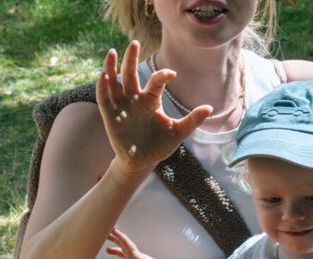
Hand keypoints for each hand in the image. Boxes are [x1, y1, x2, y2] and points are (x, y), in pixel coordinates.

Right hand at [96, 40, 211, 178]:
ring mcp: (122, 106)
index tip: (172, 74)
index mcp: (151, 99)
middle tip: (134, 42)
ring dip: (111, 67)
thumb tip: (210, 107)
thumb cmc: (160, 145)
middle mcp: (135, 98)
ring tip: (112, 52)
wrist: (142, 162)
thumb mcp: (178, 132)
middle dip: (131, 58)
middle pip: (131, 73)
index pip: (156, 81)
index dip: (163, 76)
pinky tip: (104, 75)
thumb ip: (192, 120)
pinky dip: (102, 87)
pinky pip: (104, 98)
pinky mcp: (110, 115)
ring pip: (114, 82)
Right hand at [106, 228, 172, 258]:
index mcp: (136, 255)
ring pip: (122, 256)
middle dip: (115, 239)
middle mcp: (134, 258)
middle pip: (122, 246)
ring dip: (115, 252)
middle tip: (106, 234)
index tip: (111, 229)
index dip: (118, 236)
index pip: (125, 243)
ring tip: (107, 250)